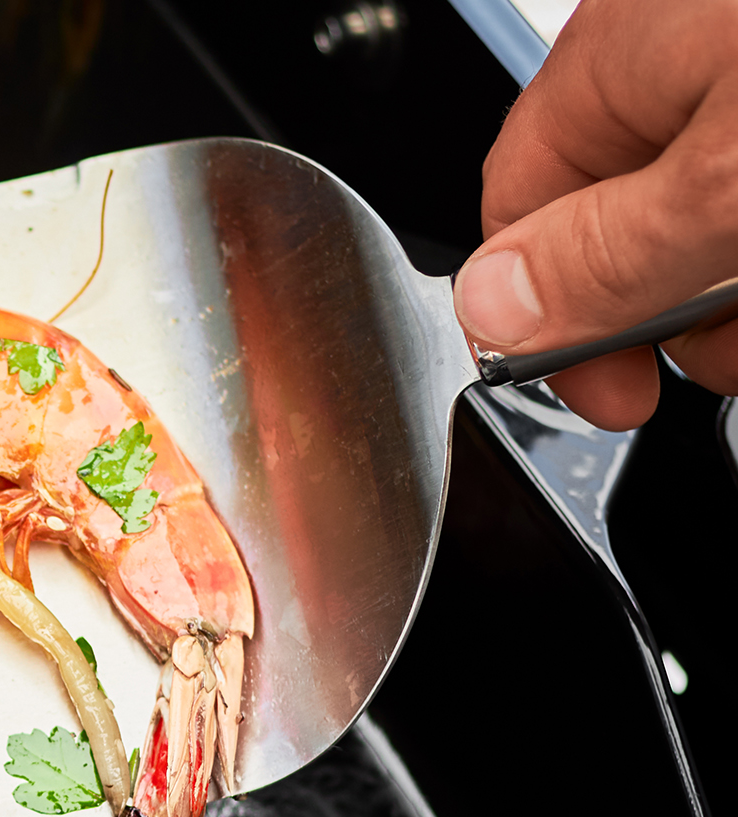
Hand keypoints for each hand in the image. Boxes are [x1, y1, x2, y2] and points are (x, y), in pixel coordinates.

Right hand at [454, 0, 737, 427]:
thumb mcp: (730, 180)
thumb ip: (604, 255)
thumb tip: (488, 315)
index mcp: (617, 53)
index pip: (516, 212)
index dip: (549, 324)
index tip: (609, 392)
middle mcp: (679, 38)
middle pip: (618, 218)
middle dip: (663, 312)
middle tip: (719, 358)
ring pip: (703, 204)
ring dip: (727, 289)